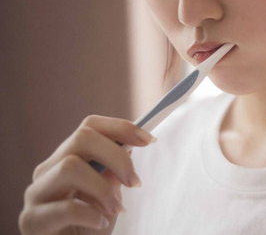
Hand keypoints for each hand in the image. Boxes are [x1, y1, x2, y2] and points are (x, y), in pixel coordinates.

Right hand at [18, 115, 156, 234]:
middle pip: (81, 137)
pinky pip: (65, 207)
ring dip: (103, 188)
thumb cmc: (90, 227)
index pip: (90, 126)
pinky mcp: (31, 220)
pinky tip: (100, 224)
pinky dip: (91, 214)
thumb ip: (114, 174)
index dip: (121, 127)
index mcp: (66, 158)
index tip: (149, 139)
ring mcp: (36, 193)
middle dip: (116, 156)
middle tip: (135, 182)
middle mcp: (47, 170)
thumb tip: (128, 147)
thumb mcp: (109, 197)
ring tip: (117, 209)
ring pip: (69, 166)